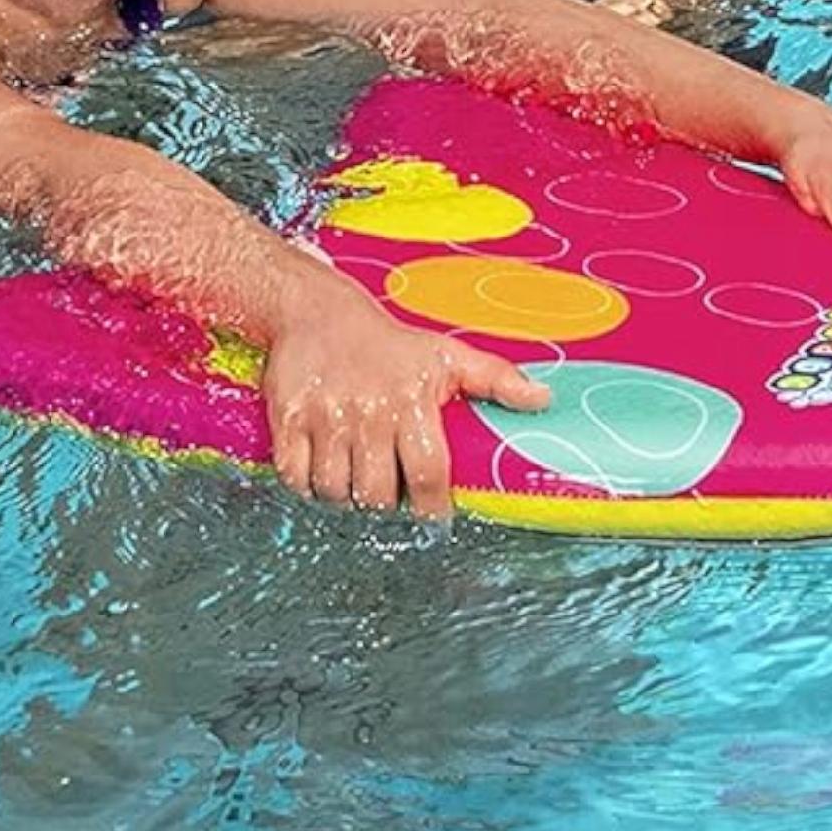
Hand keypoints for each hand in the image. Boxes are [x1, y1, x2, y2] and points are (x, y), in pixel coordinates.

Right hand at [261, 276, 549, 518]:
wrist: (316, 309)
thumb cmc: (389, 343)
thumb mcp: (446, 355)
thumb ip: (496, 379)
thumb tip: (544, 398)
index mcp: (411, 402)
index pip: (429, 478)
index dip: (431, 512)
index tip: (432, 521)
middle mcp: (368, 412)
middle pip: (376, 495)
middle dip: (384, 507)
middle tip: (387, 498)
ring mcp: (324, 417)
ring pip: (335, 491)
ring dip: (345, 499)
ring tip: (355, 485)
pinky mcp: (286, 418)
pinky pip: (295, 477)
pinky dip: (306, 487)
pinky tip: (321, 475)